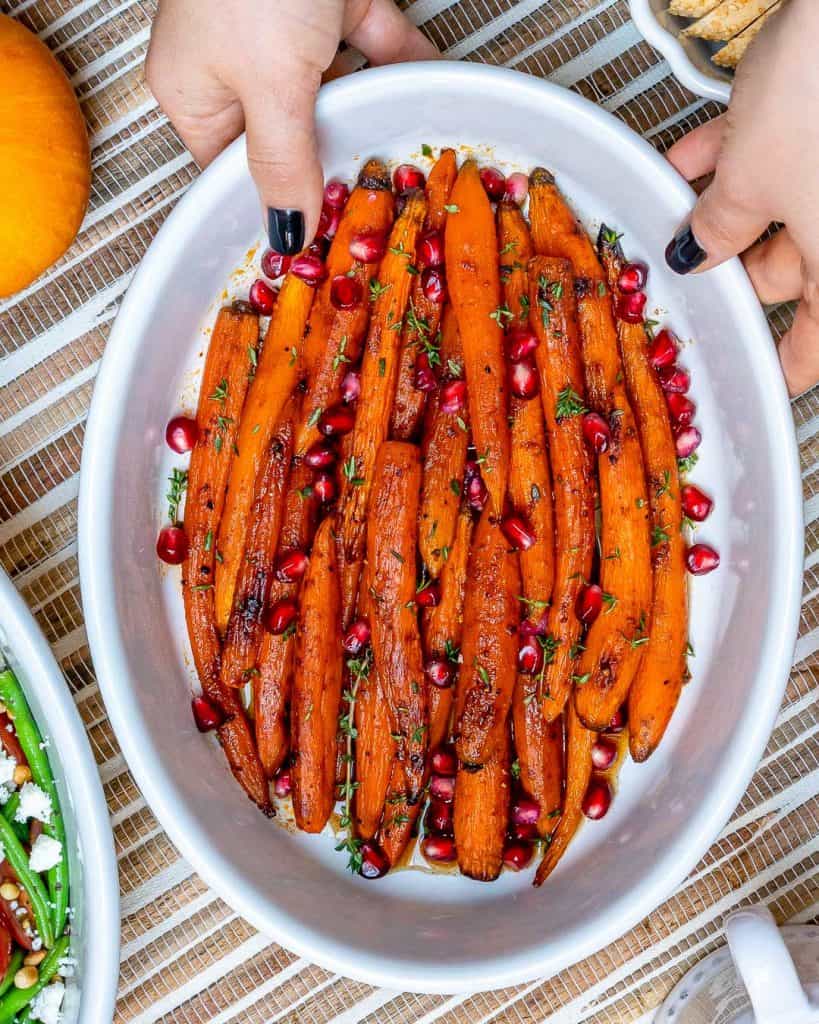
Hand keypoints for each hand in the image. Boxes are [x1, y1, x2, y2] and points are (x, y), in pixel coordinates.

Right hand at [146, 1, 436, 253]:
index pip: (234, 174)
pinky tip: (426, 90)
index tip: (320, 243)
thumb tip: (286, 235)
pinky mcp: (334, 1)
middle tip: (370, 207)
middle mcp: (235, 65)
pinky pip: (371, 48)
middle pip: (291, 139)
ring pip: (336, 96)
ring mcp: (286, 31)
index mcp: (195, 92)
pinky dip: (400, 65)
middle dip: (333, 164)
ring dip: (372, 115)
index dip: (279, 208)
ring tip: (402, 154)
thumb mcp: (271, 86)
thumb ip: (282, 164)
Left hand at [664, 0, 818, 395]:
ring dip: (725, 209)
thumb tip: (702, 253)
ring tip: (678, 205)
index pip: (816, 348)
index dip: (778, 367)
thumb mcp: (752, 181)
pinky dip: (745, 158)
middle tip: (685, 269)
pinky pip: (789, 159)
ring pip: (786, 211)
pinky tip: (694, 157)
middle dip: (730, 268)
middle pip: (794, 274)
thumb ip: (721, 228)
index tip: (752, 379)